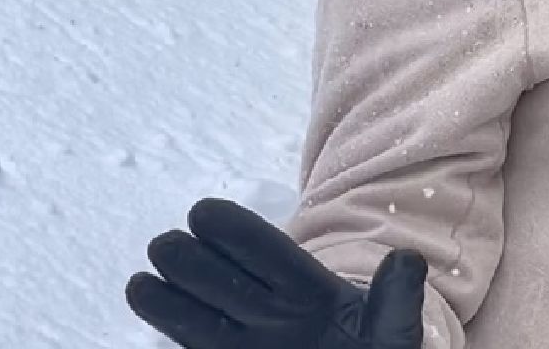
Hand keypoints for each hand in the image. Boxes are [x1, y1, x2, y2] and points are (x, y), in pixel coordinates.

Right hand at [126, 198, 426, 348]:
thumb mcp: (394, 332)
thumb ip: (396, 301)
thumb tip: (408, 260)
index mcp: (312, 292)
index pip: (270, 255)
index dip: (238, 233)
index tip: (204, 212)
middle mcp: (273, 316)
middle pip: (226, 282)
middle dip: (194, 263)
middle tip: (165, 245)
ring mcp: (250, 346)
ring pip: (203, 321)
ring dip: (172, 303)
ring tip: (140, 282)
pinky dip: (176, 344)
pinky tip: (151, 335)